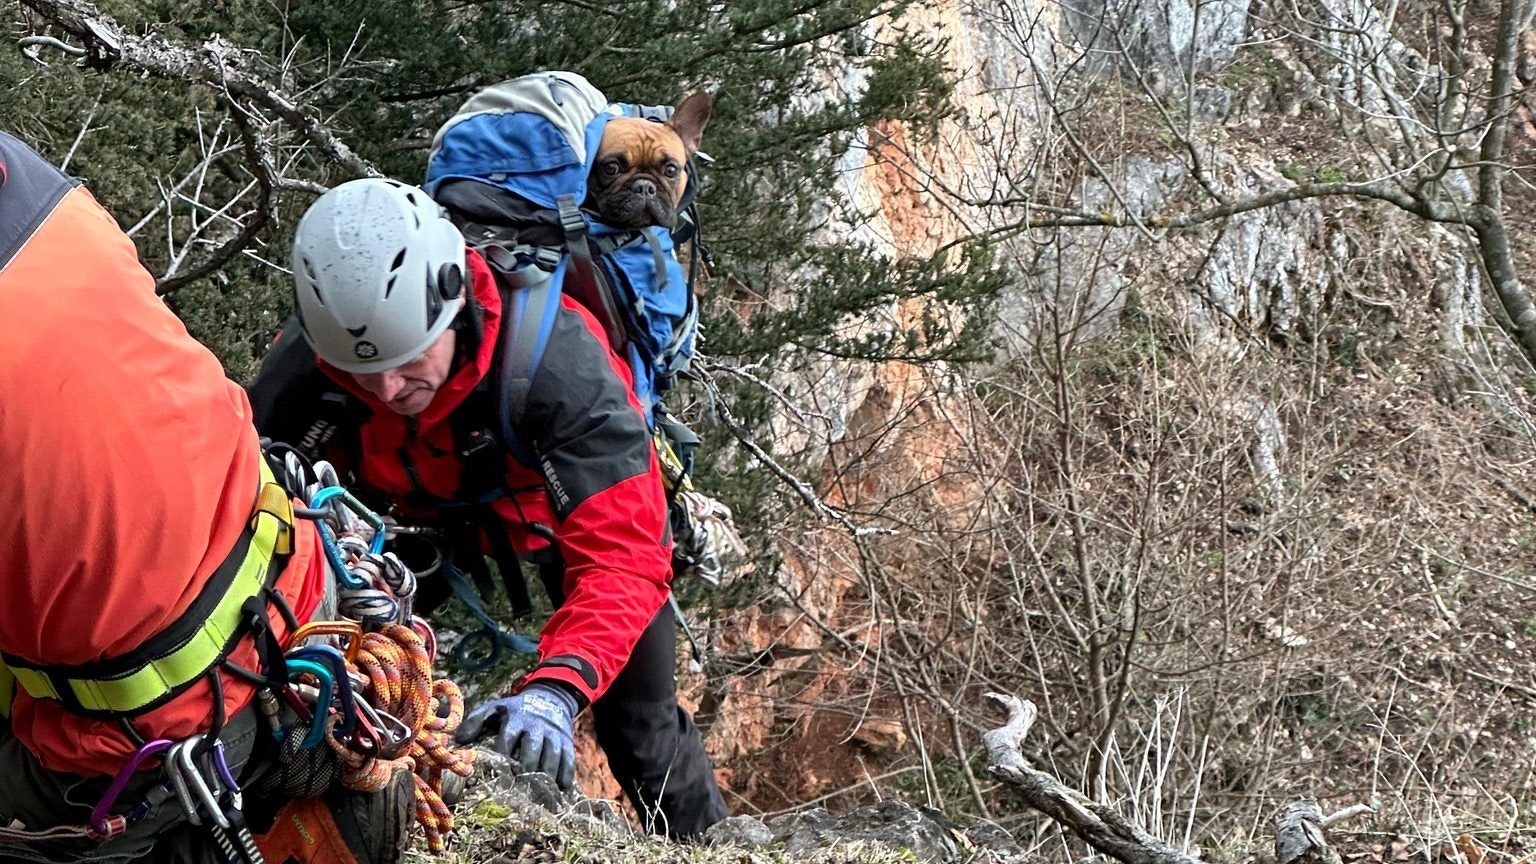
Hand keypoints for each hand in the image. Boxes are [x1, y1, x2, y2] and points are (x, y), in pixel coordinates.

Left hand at [455, 682, 578, 788]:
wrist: (550, 699)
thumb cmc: (516, 711)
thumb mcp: (495, 709)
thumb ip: (476, 721)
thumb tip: (459, 740)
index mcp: (517, 718)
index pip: (508, 736)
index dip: (503, 752)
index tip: (496, 771)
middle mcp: (537, 726)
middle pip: (532, 748)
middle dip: (525, 767)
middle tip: (518, 787)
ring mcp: (554, 734)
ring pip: (552, 756)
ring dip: (546, 775)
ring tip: (539, 792)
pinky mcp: (567, 742)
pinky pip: (569, 760)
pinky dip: (566, 775)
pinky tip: (562, 789)